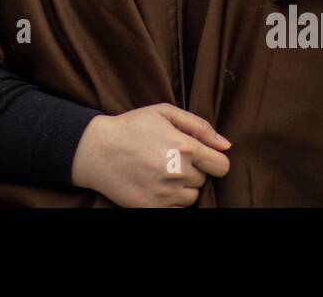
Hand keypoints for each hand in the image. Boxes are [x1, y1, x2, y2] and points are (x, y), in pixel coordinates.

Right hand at [72, 103, 230, 207]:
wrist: (97, 150)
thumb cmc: (131, 127)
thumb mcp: (164, 113)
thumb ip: (199, 126)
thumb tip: (226, 145)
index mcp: (185, 146)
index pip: (222, 166)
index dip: (213, 160)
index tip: (201, 156)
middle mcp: (178, 172)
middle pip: (204, 180)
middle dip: (193, 170)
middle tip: (170, 159)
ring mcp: (166, 193)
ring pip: (192, 197)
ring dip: (183, 187)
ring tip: (162, 172)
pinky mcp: (153, 208)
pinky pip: (178, 210)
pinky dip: (172, 201)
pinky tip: (157, 186)